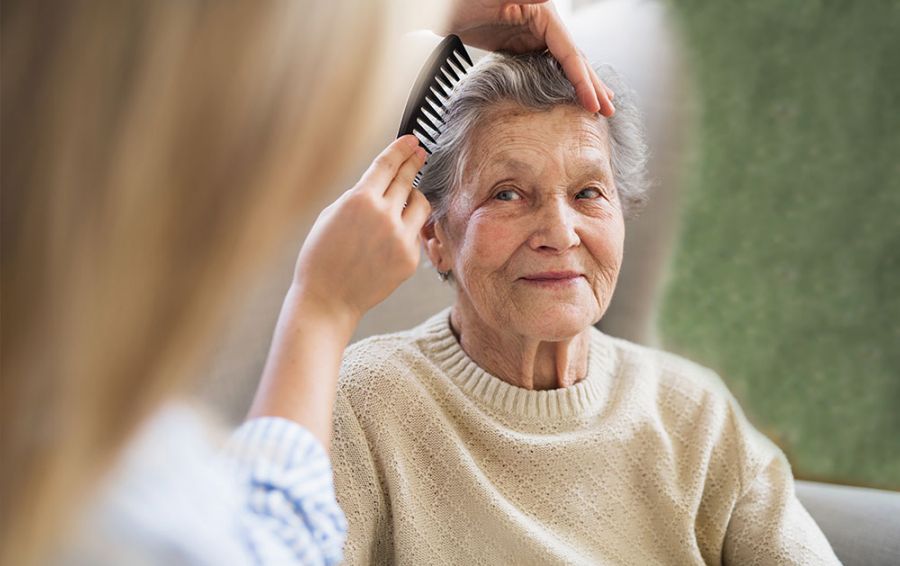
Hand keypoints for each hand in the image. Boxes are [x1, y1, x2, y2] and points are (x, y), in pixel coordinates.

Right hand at [292, 135, 430, 326]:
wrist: (328, 298)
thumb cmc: (322, 258)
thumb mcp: (331, 215)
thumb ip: (358, 197)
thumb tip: (380, 184)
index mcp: (360, 200)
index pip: (387, 165)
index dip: (401, 149)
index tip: (411, 141)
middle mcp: (384, 216)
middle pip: (407, 179)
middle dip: (414, 162)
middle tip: (420, 153)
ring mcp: (400, 238)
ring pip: (421, 204)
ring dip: (415, 196)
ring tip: (406, 198)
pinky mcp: (410, 258)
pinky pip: (415, 233)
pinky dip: (407, 229)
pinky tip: (390, 236)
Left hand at [442, 0, 614, 115]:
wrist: (442, 8)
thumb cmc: (467, 0)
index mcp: (543, 14)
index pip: (570, 53)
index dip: (583, 80)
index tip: (593, 104)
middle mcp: (542, 23)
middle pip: (574, 59)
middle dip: (592, 85)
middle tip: (608, 110)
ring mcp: (531, 34)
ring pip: (563, 64)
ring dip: (581, 84)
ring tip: (597, 104)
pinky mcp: (518, 45)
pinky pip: (544, 66)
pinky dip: (558, 81)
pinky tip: (566, 93)